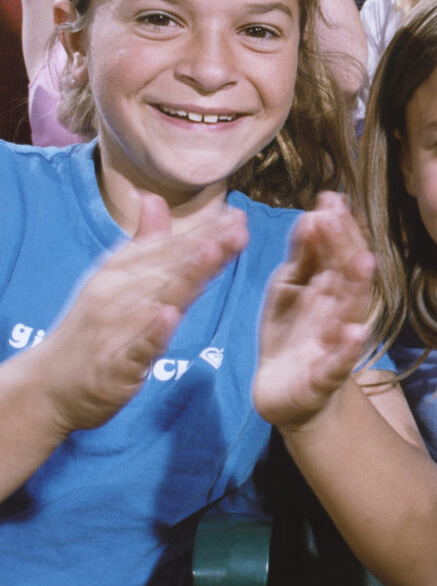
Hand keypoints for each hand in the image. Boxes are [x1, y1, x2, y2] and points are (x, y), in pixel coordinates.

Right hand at [40, 195, 247, 432]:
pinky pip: (138, 347)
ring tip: (213, 252)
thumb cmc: (92, 330)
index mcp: (119, 273)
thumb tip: (153, 198)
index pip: (168, 249)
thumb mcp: (116, 281)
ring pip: (157, 300)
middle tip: (240, 229)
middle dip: (206, 247)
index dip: (204, 232)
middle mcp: (117, 295)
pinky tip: (170, 315)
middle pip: (169, 268)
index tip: (239, 216)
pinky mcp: (115, 365)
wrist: (48, 387)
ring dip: (186, 277)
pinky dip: (154, 331)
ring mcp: (115, 330)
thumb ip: (143, 244)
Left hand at [253, 192, 376, 431]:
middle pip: (345, 275)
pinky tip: (354, 333)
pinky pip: (338, 362)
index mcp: (329, 288)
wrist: (287, 394)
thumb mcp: (290, 288)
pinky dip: (347, 349)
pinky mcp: (325, 376)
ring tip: (362, 262)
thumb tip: (313, 214)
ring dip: (356, 288)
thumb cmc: (293, 334)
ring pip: (350, 312)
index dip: (335, 227)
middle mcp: (339, 310)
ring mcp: (336, 343)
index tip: (329, 197)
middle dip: (343, 247)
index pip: (337, 252)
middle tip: (334, 215)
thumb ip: (303, 256)